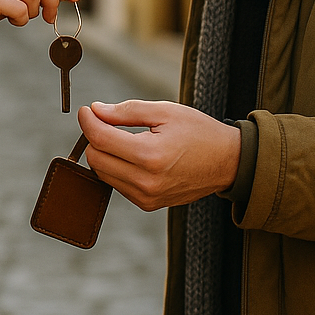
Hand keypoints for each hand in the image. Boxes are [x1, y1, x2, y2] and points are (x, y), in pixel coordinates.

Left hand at [77, 99, 240, 210]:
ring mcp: (146, 197)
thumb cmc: (199, 132)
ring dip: (104, 153)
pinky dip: (116, 168)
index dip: (88, 120)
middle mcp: (145, 181)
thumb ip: (126, 111)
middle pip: (95, 158)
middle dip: (94, 137)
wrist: (228, 162)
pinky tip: (132, 155)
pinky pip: (117, 184)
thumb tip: (96, 111)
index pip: (100, 139)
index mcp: (149, 155)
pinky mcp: (148, 204)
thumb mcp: (165, 111)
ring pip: (102, 173)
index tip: (86, 110)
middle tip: (105, 121)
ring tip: (121, 137)